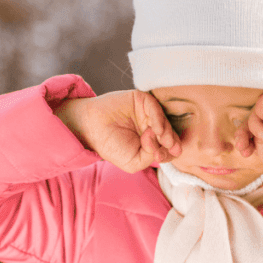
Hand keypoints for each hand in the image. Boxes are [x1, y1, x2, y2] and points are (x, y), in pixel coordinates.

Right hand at [53, 90, 180, 172]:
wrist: (91, 129)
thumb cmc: (111, 146)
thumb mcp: (135, 162)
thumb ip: (151, 156)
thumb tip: (162, 141)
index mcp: (152, 143)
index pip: (169, 148)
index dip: (169, 153)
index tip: (159, 157)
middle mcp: (152, 127)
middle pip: (172, 135)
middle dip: (172, 143)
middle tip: (166, 148)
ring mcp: (148, 114)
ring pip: (167, 122)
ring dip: (168, 133)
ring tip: (162, 140)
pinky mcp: (142, 101)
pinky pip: (156, 108)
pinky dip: (160, 120)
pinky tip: (156, 130)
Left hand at [234, 88, 262, 170]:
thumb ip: (255, 145)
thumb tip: (255, 130)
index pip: (253, 138)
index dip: (244, 143)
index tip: (244, 152)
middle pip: (250, 125)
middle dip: (242, 134)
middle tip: (242, 144)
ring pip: (254, 115)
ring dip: (255, 127)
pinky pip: (262, 102)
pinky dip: (262, 111)